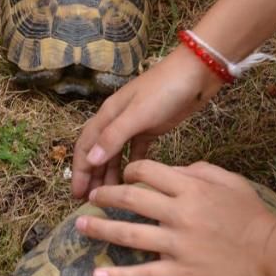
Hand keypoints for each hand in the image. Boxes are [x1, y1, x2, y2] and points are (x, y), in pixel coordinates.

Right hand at [72, 46, 223, 197]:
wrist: (196, 74)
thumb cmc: (164, 91)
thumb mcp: (138, 114)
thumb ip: (114, 137)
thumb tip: (90, 160)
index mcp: (108, 114)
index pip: (86, 145)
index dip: (80, 170)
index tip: (78, 194)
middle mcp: (117, 120)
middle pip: (98, 151)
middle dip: (92, 175)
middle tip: (91, 201)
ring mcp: (134, 124)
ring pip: (116, 153)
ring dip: (110, 172)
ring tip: (109, 195)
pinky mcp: (151, 129)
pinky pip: (135, 151)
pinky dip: (131, 165)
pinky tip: (132, 181)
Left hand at [75, 160, 275, 275]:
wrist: (269, 254)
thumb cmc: (251, 215)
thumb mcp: (229, 181)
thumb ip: (198, 171)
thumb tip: (171, 170)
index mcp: (190, 189)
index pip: (147, 172)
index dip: (130, 170)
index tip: (125, 174)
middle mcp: (178, 214)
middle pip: (131, 199)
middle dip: (106, 195)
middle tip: (92, 196)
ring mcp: (176, 245)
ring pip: (129, 234)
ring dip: (101, 228)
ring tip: (80, 225)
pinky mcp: (179, 272)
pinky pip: (143, 274)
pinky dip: (118, 275)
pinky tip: (98, 275)